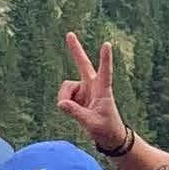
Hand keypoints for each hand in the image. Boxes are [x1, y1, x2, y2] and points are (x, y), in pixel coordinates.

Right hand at [57, 35, 128, 152]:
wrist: (108, 135)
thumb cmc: (106, 128)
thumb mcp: (91, 123)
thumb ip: (75, 112)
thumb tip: (60, 103)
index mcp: (103, 90)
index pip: (105, 72)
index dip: (105, 59)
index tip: (107, 44)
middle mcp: (92, 85)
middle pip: (82, 64)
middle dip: (75, 50)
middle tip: (69, 33)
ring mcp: (84, 90)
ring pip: (66, 87)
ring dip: (64, 98)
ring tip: (70, 110)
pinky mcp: (76, 96)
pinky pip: (63, 97)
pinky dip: (63, 104)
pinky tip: (70, 110)